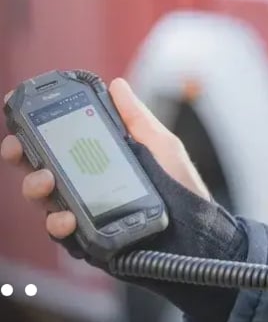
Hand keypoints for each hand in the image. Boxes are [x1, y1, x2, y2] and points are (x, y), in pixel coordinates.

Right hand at [1, 78, 211, 240]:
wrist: (196, 227)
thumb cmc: (180, 184)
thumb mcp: (160, 144)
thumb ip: (135, 118)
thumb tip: (116, 85)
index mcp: (100, 157)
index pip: (59, 141)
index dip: (35, 129)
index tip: (19, 114)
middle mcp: (86, 183)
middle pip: (40, 167)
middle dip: (22, 155)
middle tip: (18, 148)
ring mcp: (85, 211)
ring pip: (44, 199)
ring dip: (35, 187)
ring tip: (46, 180)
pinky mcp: (90, 237)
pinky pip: (63, 232)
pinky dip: (58, 223)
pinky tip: (66, 216)